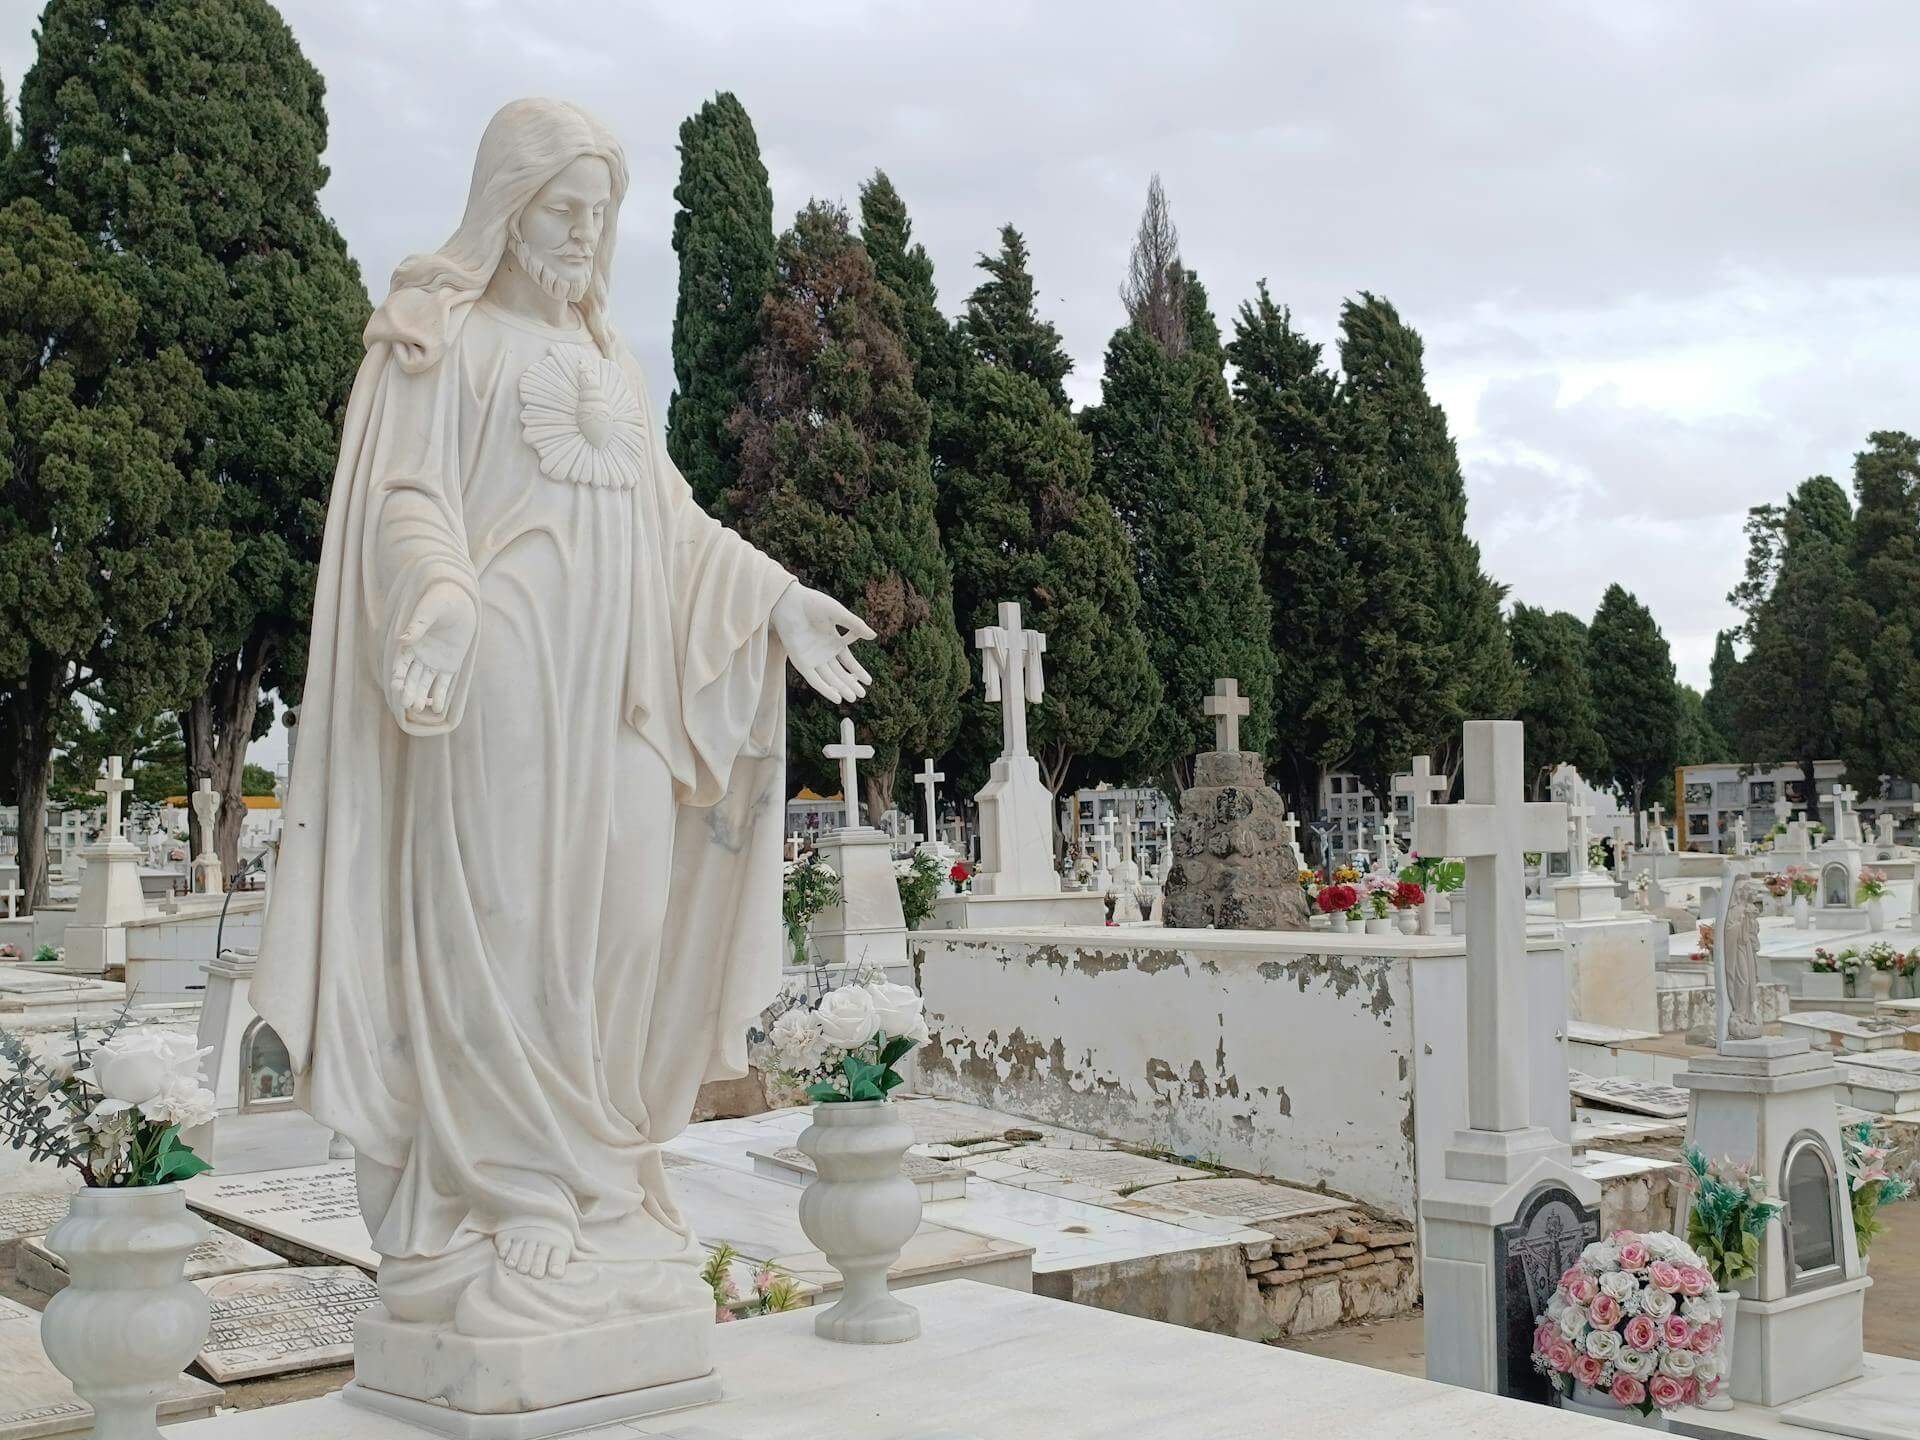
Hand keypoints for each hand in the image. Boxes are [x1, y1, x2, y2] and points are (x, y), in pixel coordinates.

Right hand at [392, 581, 476, 723]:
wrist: (462, 599)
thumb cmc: (441, 599)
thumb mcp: (429, 610)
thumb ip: (417, 625)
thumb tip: (401, 639)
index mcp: (410, 643)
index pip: (400, 663)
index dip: (397, 675)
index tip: (396, 686)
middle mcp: (419, 656)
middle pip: (411, 677)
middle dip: (408, 690)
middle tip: (408, 703)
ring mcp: (434, 662)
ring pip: (424, 683)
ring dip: (421, 696)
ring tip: (420, 708)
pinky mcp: (450, 666)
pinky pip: (443, 684)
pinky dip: (440, 696)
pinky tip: (438, 708)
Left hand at [772, 584, 874, 703]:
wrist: (790, 602)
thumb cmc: (813, 604)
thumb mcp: (839, 614)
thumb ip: (855, 625)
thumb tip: (873, 636)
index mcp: (832, 641)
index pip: (847, 660)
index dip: (857, 671)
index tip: (869, 681)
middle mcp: (823, 651)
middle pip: (839, 672)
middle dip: (851, 683)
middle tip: (862, 695)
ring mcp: (812, 658)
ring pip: (829, 678)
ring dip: (841, 688)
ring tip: (853, 698)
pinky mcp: (800, 662)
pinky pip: (814, 680)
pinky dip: (825, 689)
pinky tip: (837, 697)